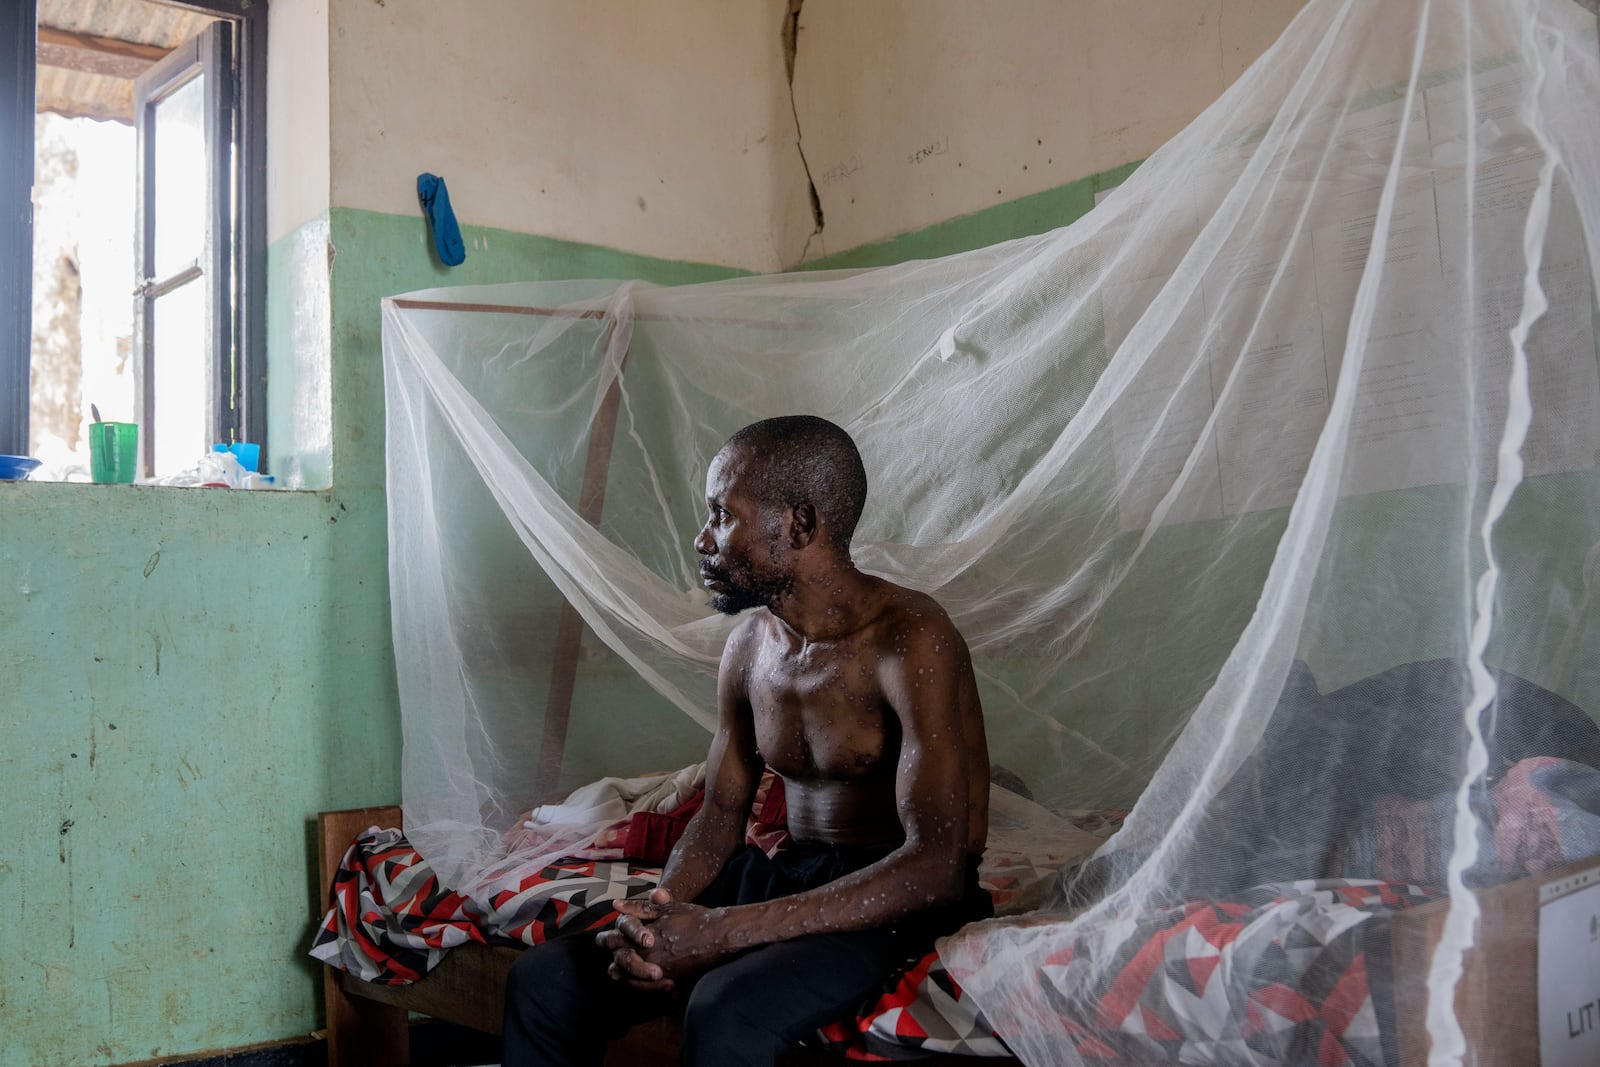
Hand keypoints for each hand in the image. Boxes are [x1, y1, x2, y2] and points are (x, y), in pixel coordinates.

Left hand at [596, 887, 730, 988]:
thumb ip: (638, 907)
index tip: (615, 939)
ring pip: (628, 979)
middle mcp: (644, 955)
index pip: (611, 941)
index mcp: (639, 935)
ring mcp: (655, 970)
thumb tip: (616, 905)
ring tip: (634, 969)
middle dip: (619, 960)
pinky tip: (649, 978)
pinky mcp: (668, 981)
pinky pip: (646, 989)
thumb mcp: (665, 908)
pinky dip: (643, 985)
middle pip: (617, 964)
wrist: (717, 935)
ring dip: (628, 974)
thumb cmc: (692, 918)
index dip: (610, 940)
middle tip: (627, 955)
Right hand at [596, 888, 673, 991]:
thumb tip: (657, 894)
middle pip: (620, 957)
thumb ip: (662, 902)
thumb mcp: (671, 910)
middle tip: (656, 971)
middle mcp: (622, 944)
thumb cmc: (676, 920)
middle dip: (636, 966)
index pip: (623, 926)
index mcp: (627, 924)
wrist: (690, 935)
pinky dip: (653, 989)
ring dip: (643, 982)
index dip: (634, 933)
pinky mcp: (637, 977)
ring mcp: (628, 962)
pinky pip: (638, 987)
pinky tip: (673, 988)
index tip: (649, 940)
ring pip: (623, 976)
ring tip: (668, 982)